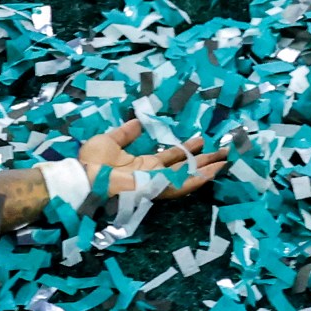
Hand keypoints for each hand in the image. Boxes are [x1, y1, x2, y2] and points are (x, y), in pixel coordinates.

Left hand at [80, 115, 228, 199]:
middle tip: (223, 152)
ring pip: (188, 176)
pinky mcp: (157, 189)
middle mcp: (154, 174)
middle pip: (185, 167)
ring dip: (208, 169)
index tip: (201, 141)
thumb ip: (125, 133)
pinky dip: (199, 179)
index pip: (171, 157)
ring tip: (226, 160)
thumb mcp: (110, 140)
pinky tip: (214, 172)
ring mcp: (157, 183)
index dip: (186, 149)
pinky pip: (182, 185)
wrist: (84, 178)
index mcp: (143, 164)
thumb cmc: (93, 162)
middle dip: (205, 160)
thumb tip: (137, 121)